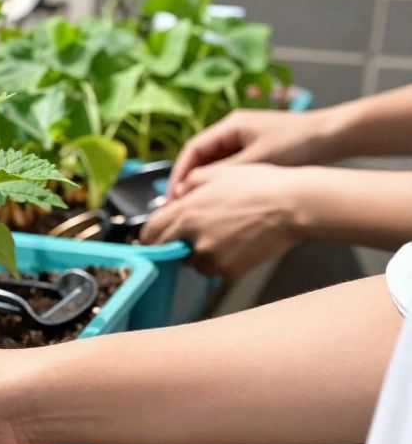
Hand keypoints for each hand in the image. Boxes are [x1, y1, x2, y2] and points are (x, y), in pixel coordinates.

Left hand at [142, 163, 303, 279]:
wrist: (293, 206)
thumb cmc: (259, 185)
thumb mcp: (218, 173)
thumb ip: (190, 183)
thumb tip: (177, 194)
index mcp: (185, 212)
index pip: (150, 231)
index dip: (149, 234)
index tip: (152, 236)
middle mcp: (192, 237)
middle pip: (166, 249)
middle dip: (172, 244)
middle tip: (187, 237)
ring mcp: (210, 256)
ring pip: (191, 261)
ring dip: (197, 253)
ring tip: (221, 236)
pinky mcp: (228, 271)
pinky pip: (213, 270)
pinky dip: (218, 262)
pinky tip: (235, 246)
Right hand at [167, 108, 338, 199]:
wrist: (335, 137)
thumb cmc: (297, 144)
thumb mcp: (256, 161)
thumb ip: (223, 174)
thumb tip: (192, 190)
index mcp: (230, 126)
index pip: (192, 150)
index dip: (178, 173)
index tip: (173, 196)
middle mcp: (234, 131)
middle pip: (201, 158)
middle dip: (189, 182)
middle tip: (180, 206)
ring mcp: (246, 141)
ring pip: (216, 166)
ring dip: (206, 185)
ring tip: (198, 207)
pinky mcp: (259, 153)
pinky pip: (231, 170)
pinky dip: (223, 185)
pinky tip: (222, 202)